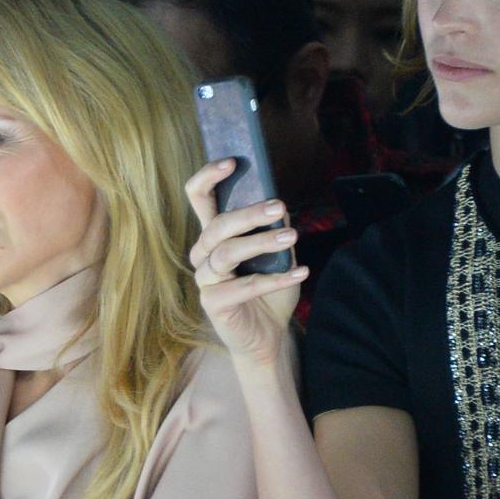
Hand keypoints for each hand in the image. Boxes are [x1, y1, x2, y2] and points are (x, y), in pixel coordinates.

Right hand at [184, 160, 308, 369]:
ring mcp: (206, 280)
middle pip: (216, 226)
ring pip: (227, 253)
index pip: (199, 199)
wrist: (268, 336)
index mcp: (214, 236)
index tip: (231, 162)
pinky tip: (301, 272)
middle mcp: (203, 255)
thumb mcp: (278, 254)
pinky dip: (275, 279)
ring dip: (261, 243)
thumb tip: (280, 207)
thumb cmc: (269, 291)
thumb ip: (275, 230)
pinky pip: (243, 287)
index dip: (208, 177)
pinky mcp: (214, 304)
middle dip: (248, 214)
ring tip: (292, 238)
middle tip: (279, 207)